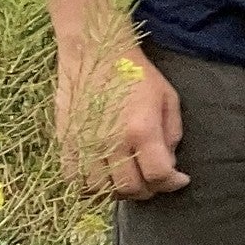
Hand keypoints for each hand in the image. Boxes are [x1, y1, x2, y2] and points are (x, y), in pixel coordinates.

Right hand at [56, 48, 187, 200]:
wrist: (95, 53)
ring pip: (100, 190)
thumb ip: (172, 134)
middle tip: (153, 181)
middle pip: (130, 188)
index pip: (158, 175)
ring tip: (128, 180)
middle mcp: (111, 142)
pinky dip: (89, 186)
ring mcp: (85, 143)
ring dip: (119, 192)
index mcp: (141, 130)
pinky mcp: (65, 141)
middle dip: (148, 190)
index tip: (179, 180)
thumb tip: (169, 164)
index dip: (172, 184)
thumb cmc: (136, 74)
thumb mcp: (168, 99)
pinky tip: (102, 178)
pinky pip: (73, 178)